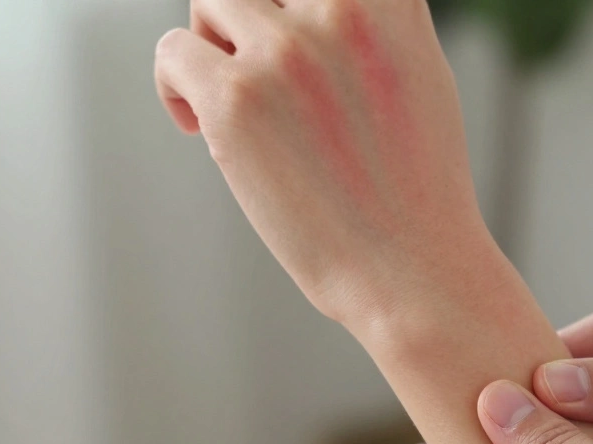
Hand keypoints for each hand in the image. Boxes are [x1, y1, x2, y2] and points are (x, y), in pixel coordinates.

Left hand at [154, 0, 487, 321]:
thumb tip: (302, 9)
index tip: (284, 31)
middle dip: (250, 12)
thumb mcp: (419, 76)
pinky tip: (199, 126)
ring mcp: (285, 51)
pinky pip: (173, 52)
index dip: (291, 5)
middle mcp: (340, 8)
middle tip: (251, 61)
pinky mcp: (235, 98)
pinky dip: (176, 86)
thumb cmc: (415, 188)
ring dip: (212, 42)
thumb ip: (373, 25)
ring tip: (231, 100)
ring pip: (211, 1)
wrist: (412, 269)